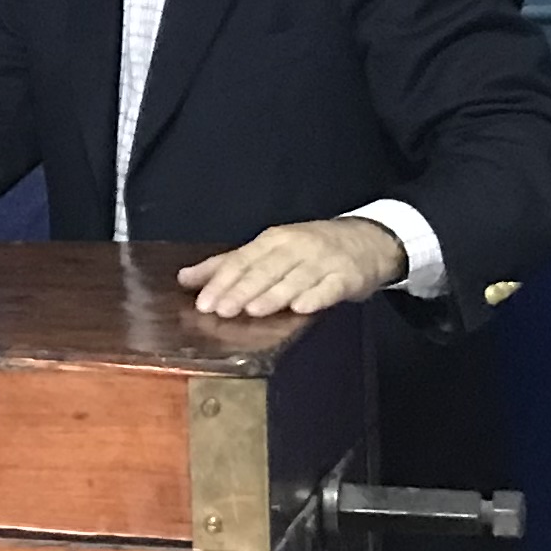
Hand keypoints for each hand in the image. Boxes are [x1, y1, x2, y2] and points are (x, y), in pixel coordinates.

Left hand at [182, 217, 404, 321]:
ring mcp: (322, 261)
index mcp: (273, 240)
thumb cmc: (308, 249)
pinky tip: (301, 307)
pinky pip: (329, 287)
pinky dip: (315, 296)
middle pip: (265, 270)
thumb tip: (184, 278)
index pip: (242, 261)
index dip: (222, 282)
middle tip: (222, 310)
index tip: (204, 302)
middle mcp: (296, 247)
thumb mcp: (267, 250)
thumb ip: (226, 265)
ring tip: (253, 310)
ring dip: (273, 294)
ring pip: (294, 279)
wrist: (366, 240)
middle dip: (242, 290)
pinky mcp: (346, 276)